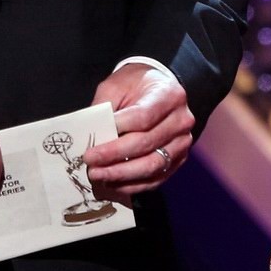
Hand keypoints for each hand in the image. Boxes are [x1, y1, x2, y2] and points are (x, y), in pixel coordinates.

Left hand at [82, 63, 194, 202]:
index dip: (118, 129)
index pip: (143, 117)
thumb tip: (89, 135)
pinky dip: (133, 184)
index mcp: (168, 95)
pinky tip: (113, 183)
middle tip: (89, 161)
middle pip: (146, 143)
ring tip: (98, 175)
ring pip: (152, 165)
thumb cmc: (136, 85)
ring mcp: (182, 142)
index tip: (95, 137)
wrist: (160, 88)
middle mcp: (181, 120)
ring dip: (122, 174)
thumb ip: (104, 108)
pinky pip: (156, 178)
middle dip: (114, 155)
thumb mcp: (116, 85)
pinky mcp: (178, 159)